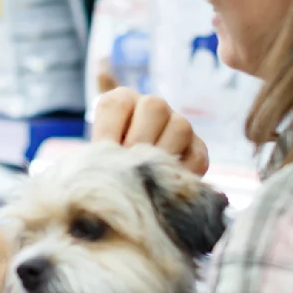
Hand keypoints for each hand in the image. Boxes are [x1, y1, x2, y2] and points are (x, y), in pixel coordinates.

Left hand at [92, 89, 210, 175]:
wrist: (132, 191)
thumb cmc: (107, 171)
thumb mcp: (95, 158)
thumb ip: (98, 151)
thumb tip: (100, 125)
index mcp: (122, 101)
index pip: (116, 103)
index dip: (108, 130)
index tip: (103, 154)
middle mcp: (153, 107)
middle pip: (154, 106)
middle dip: (139, 141)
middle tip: (129, 167)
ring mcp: (179, 125)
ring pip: (180, 127)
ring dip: (162, 155)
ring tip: (147, 177)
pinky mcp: (197, 149)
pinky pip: (196, 156)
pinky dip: (181, 172)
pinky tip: (165, 186)